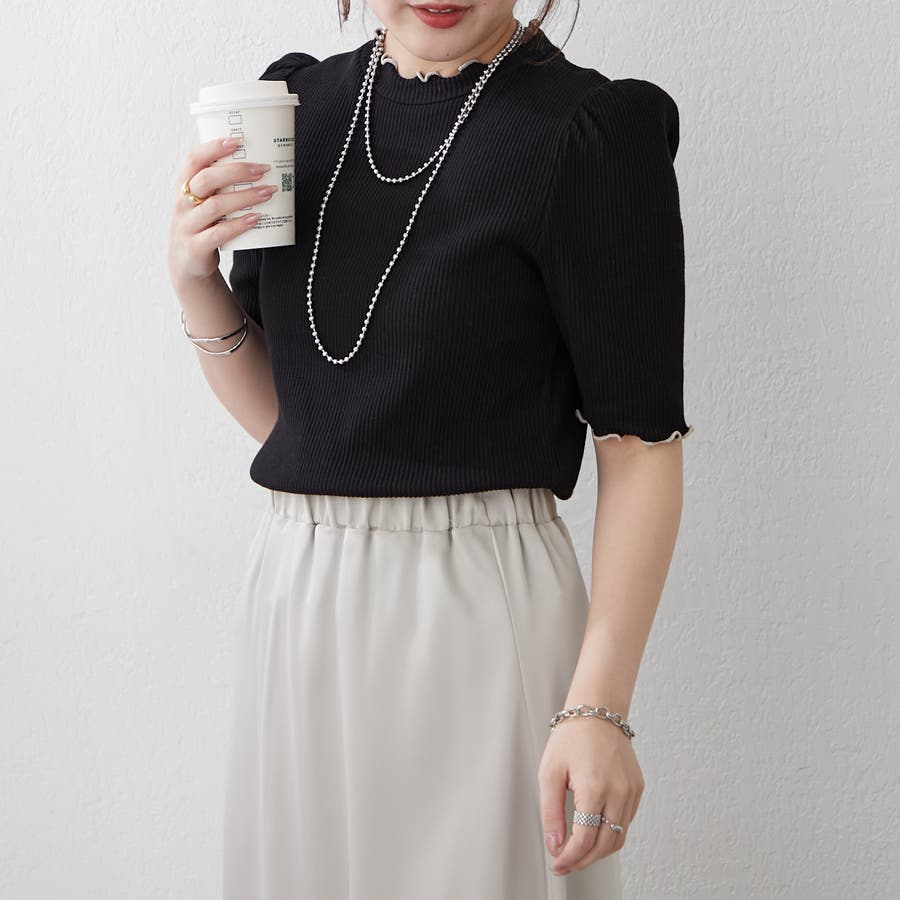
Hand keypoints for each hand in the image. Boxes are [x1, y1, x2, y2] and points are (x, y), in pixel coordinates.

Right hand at [167, 136, 277, 287]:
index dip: (213, 148)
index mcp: (184, 186)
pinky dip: (239, 225)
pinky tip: (256, 218)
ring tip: (268, 192)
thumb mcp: (204, 202)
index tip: (237, 141)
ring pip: (215, 206)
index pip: (193, 159)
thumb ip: (221, 186)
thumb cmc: (202, 226)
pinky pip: (219, 233)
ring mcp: (187, 225)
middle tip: (262, 169)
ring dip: (244, 197)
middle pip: (206, 180)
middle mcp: (182, 203)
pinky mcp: (196, 247)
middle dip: (236, 171)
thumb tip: (259, 166)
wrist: (187, 264)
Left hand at [538, 716, 643, 874]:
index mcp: (595, 788)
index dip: (569, 858)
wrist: (597, 711)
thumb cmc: (572, 736)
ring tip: (579, 852)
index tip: (557, 862)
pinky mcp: (637, 788)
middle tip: (566, 863)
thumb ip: (551, 812)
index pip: (585, 840)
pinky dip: (611, 833)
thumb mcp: (549, 773)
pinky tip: (595, 831)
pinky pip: (626, 821)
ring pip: (619, 837)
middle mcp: (618, 792)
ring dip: (599, 851)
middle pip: (605, 845)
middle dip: (584, 861)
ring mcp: (631, 791)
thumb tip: (555, 843)